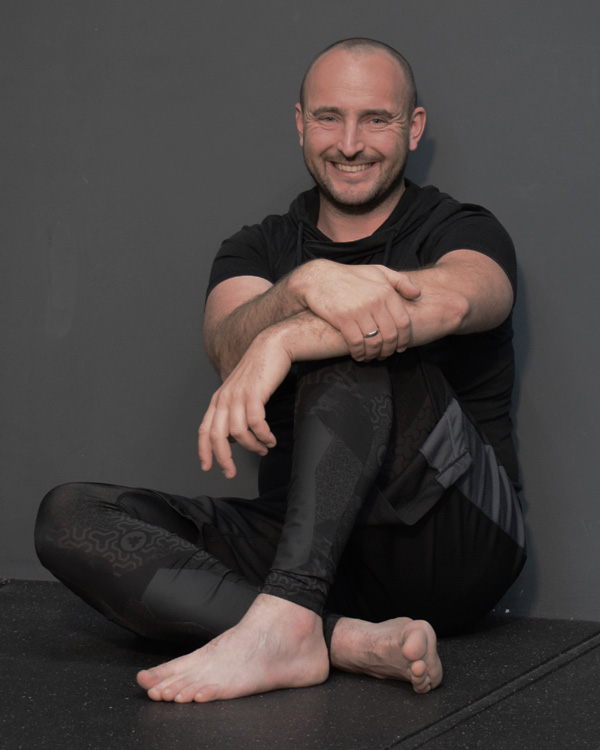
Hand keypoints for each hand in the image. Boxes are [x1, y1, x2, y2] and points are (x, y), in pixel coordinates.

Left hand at [198, 333, 291, 477]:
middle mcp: (224, 399)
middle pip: (217, 436)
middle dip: (223, 458)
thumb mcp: (240, 392)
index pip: (204, 429)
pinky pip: (256, 423)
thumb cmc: (259, 371)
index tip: (207, 467)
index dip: (203, 450)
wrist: (271, 347)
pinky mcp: (254, 393)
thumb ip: (233, 413)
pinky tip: (270, 439)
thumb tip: (232, 437)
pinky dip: (263, 435)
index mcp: (218, 400)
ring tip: (264, 449)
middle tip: (231, 473)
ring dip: (252, 446)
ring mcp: (238, 396)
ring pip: (239, 432)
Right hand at [296, 261, 420, 360]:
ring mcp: (359, 310)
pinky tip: (358, 355)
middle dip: (389, 350)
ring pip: (374, 342)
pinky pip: (357, 343)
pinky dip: (359, 353)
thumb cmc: (350, 276)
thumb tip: (417, 294)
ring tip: (371, 357)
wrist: (319, 278)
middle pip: (390, 335)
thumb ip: (400, 281)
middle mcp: (375, 301)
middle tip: (384, 355)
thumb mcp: (377, 271)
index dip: (404, 339)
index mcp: (386, 291)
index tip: (400, 347)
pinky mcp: (343, 319)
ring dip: (374, 354)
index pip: (403, 322)